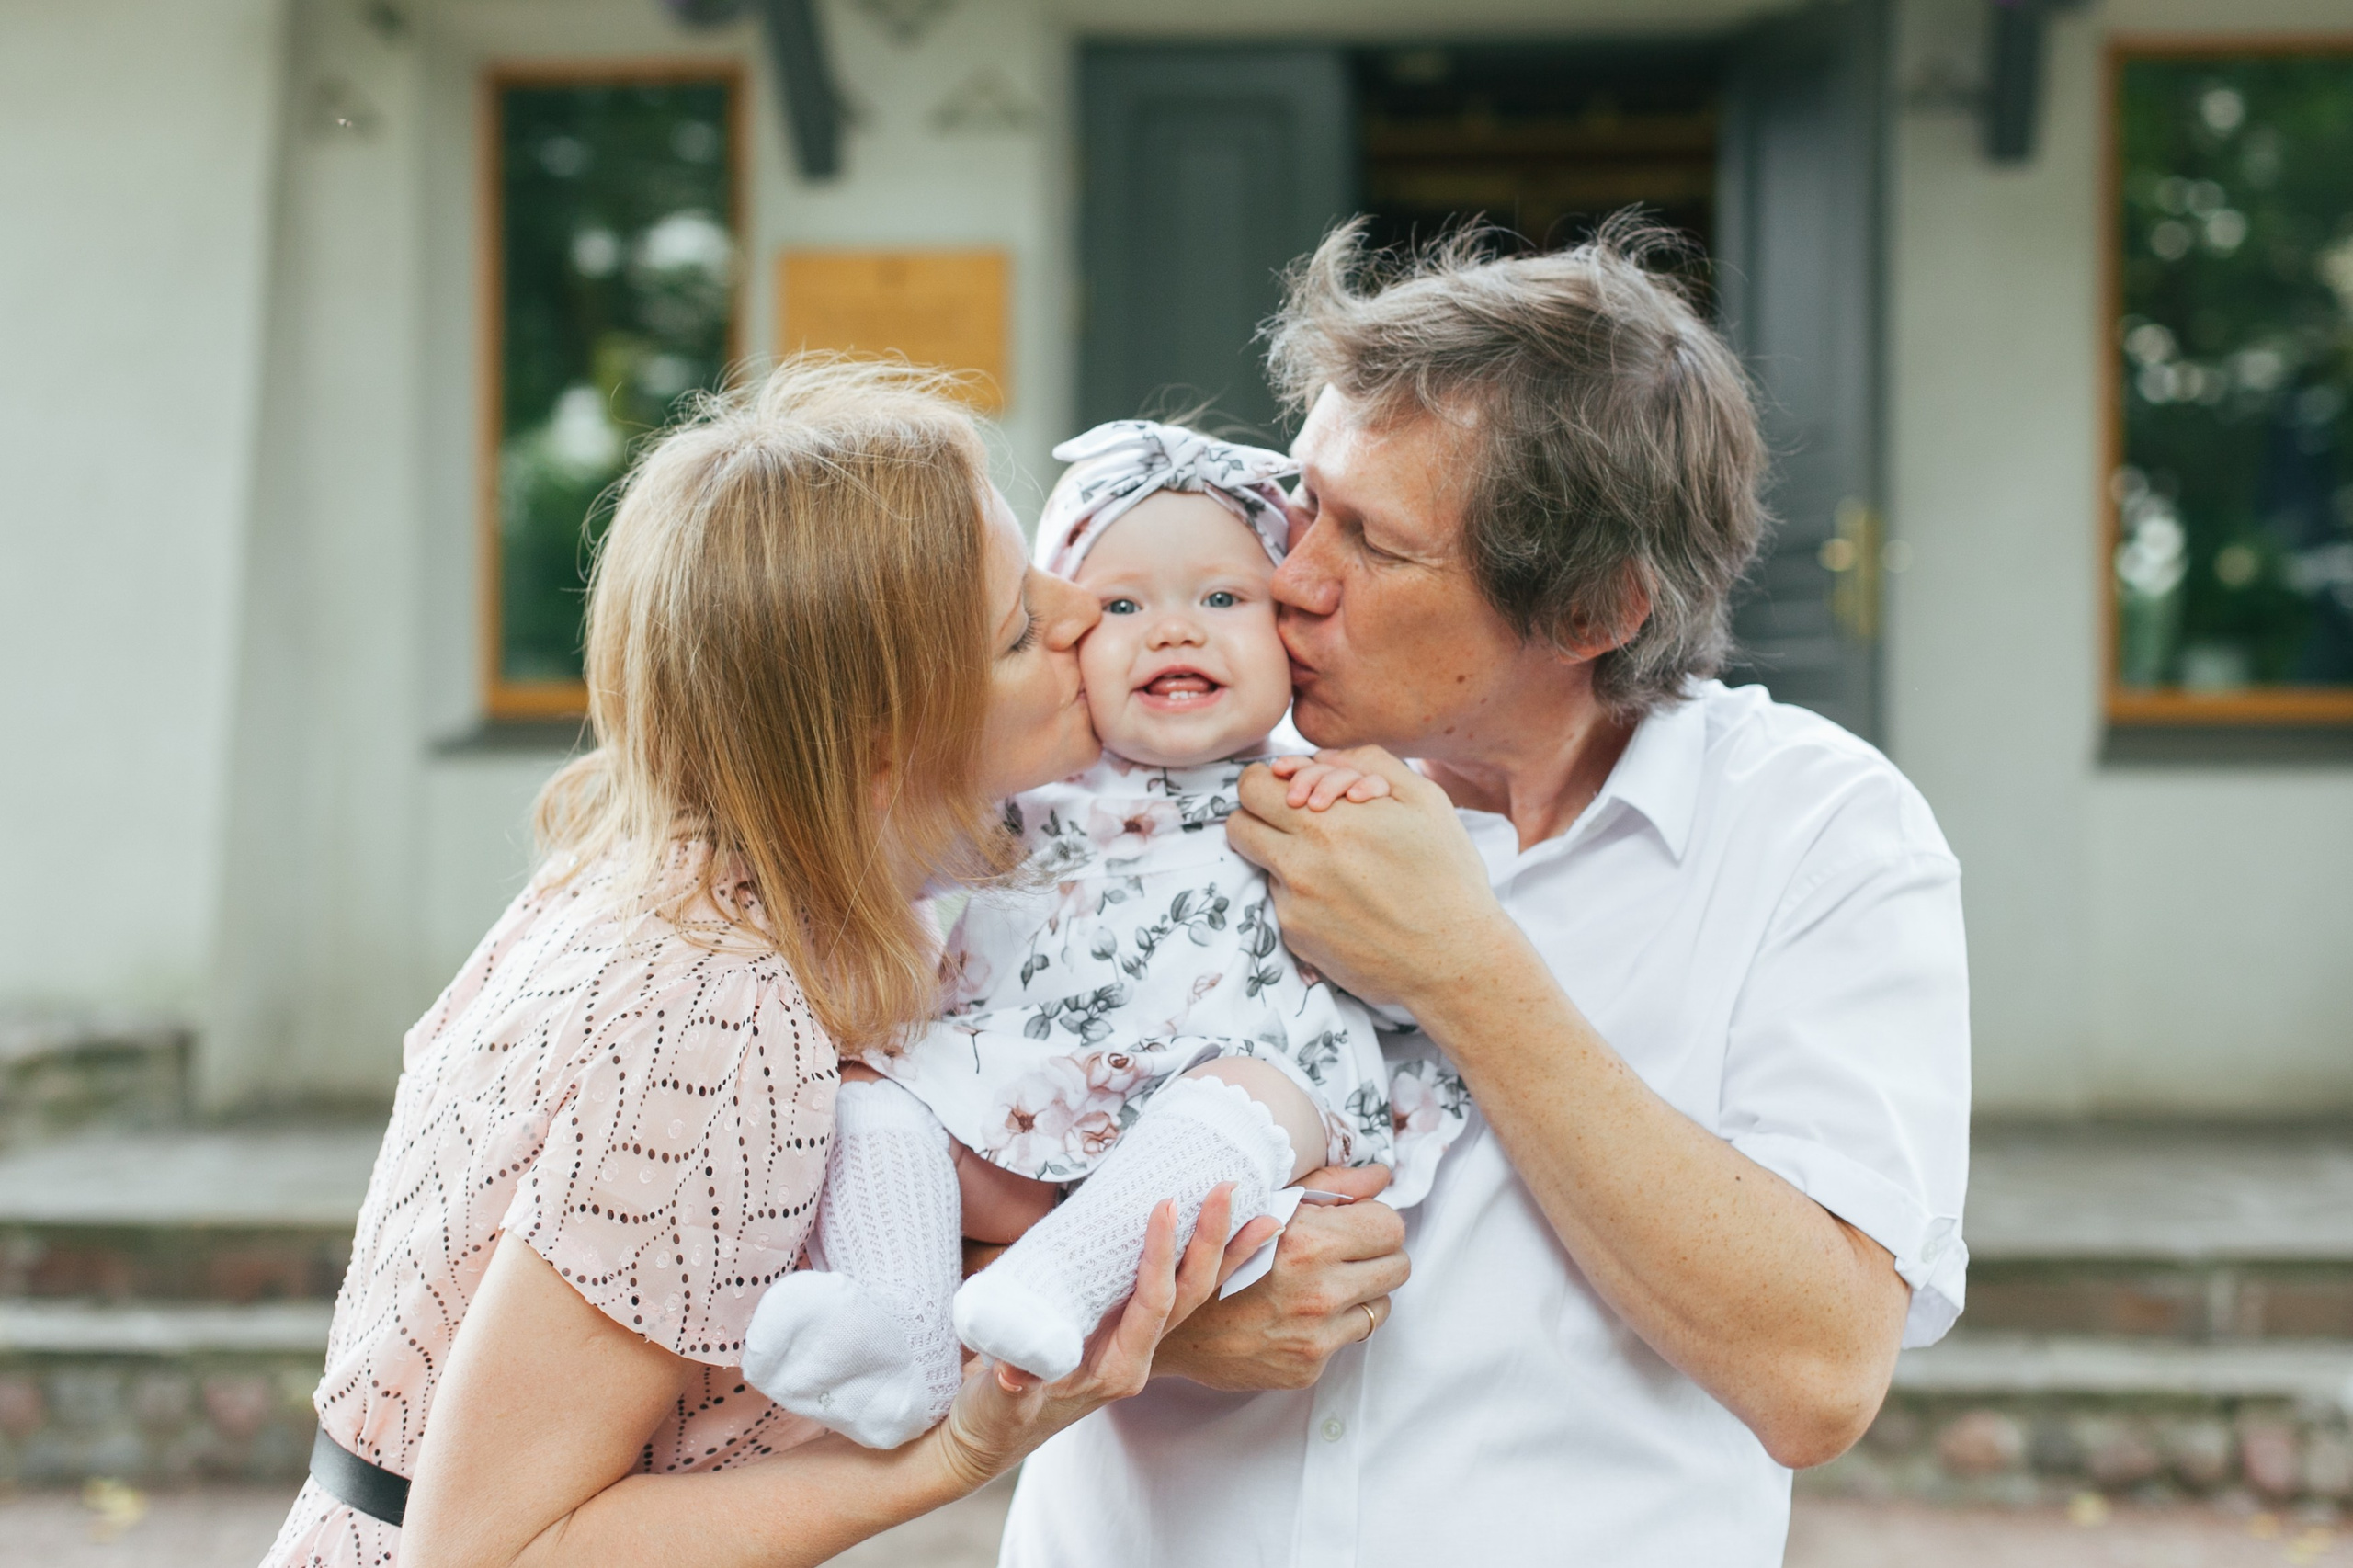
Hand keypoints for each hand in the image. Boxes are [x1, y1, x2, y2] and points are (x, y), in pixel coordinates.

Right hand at [927, 1185, 1277, 1488]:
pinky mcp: (1124, 1331)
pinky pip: (1173, 1294)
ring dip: (1225, 1253)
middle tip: (1228, 1189)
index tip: (1165, 1208)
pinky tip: (1220, 1235)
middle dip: (1212, 1243)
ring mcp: (1134, 1343)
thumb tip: (1011, 1375)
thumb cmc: (991, 1418)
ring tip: (1264, 1212)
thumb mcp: (996, 1404)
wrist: (988, 1439)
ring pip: (1192, 1295)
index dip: (1160, 1258)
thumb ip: (1008, 1389)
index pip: (1152, 1306)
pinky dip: (1200, 1264)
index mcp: (1116, 1369)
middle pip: (1188, 1296)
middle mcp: (1136, 1356)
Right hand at [1149, 1164, 1408, 1392]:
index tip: (1358, 1223)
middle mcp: (1319, 1292)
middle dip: (1378, 1255)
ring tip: (1325, 1281)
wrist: (1167, 1316)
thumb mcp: (1266, 1201)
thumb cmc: (1217, 1250)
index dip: (1375, 1220)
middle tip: (1349, 1252)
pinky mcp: (1308, 1367)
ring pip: (1381, 1306)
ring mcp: (1315, 1336)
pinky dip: (1336, 1324)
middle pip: (1398, 1267)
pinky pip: (1350, 1338)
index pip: (1390, 1226)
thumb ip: (1332, 1186)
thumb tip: (1380, 1175)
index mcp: (1310, 1242)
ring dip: (1362, 1292)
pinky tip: (1302, 1311)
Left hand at [1229, 749, 1518, 1012]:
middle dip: (1260, 816)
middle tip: (1292, 820)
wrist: (1455, 958)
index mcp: (1327, 821)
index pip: (1253, 787)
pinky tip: (1344, 902)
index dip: (1268, 783)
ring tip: (1331, 864)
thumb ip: (1369, 763)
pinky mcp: (1296, 937)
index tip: (1289, 792)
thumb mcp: (1423, 801)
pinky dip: (1302, 896)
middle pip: (1238, 825)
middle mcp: (1299, 863)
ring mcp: (1293, 904)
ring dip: (1283, 857)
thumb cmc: (1446, 876)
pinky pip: (1280, 903)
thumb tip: (1324, 757)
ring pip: (1259, 864)